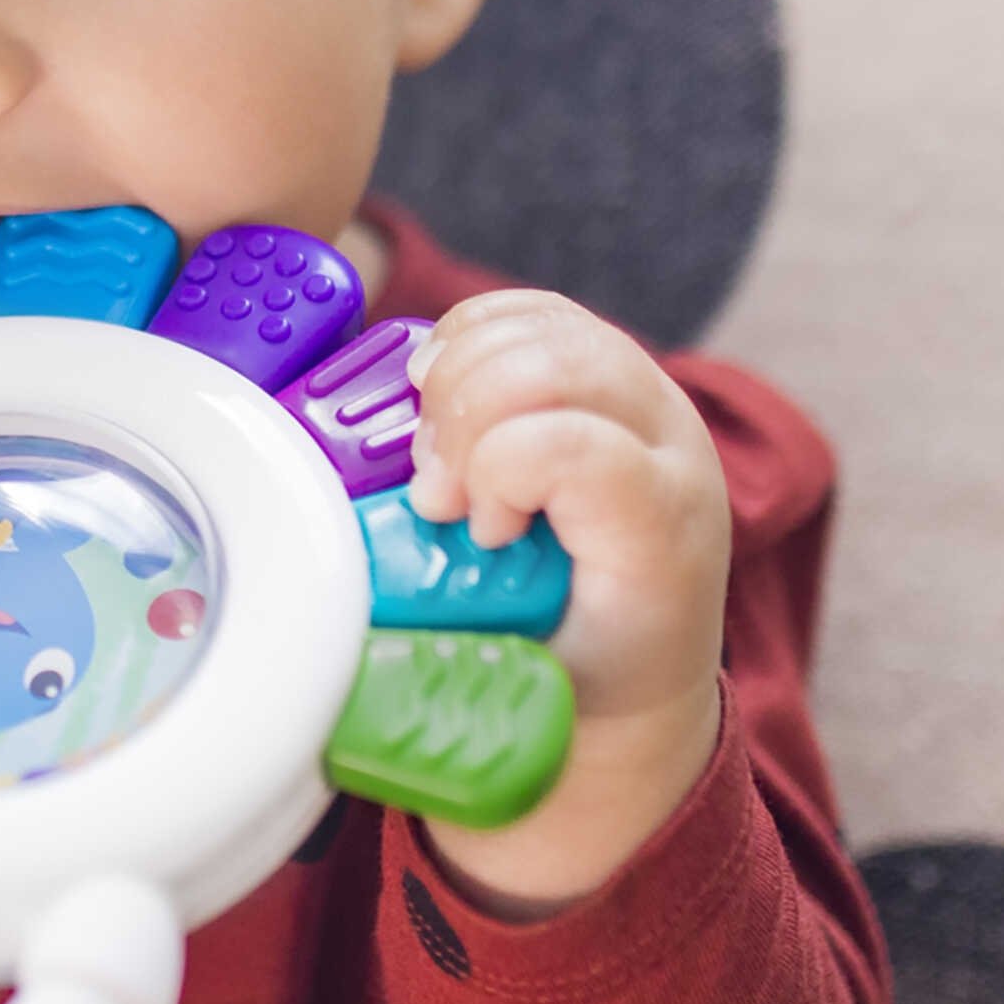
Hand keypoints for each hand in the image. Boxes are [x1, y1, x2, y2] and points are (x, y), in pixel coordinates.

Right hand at [403, 289, 730, 916]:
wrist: (637, 675)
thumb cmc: (570, 688)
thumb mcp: (515, 694)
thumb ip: (434, 654)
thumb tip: (331, 614)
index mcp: (661, 538)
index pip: (576, 448)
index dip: (496, 472)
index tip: (477, 530)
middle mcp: (672, 451)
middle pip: (551, 367)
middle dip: (462, 422)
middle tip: (439, 495)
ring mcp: (647, 399)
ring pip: (538, 325)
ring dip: (457, 375)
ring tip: (439, 447)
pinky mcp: (609, 369)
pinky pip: (533, 310)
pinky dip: (469, 335)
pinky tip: (441, 391)